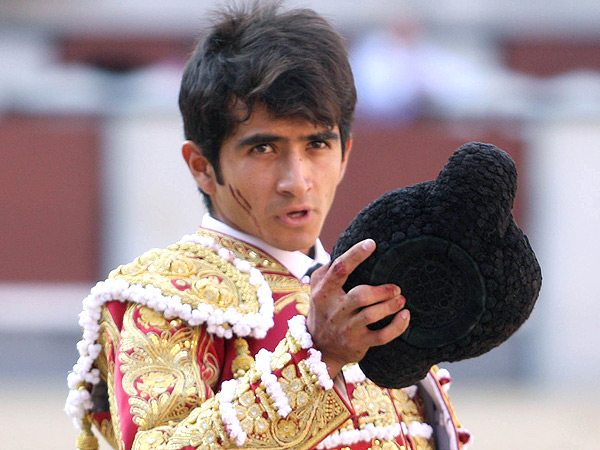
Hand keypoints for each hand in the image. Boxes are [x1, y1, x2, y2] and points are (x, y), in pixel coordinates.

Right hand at [306, 239, 409, 377]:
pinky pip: (382, 336)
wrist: (319, 349)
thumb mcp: (317, 290)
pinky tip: (405, 316)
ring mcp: (346, 329)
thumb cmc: (323, 311)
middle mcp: (334, 311)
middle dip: (382, 290)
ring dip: (390, 305)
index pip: (339, 270)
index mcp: (323, 293)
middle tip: (396, 288)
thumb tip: (345, 250)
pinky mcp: (358, 344)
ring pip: (371, 315)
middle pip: (360, 295)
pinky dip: (397, 326)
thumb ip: (326, 271)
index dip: (355, 255)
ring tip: (401, 299)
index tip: (371, 244)